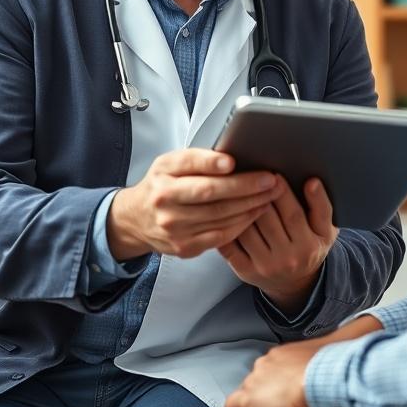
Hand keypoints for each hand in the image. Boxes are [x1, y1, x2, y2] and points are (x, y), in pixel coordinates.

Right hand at [106, 148, 285, 259]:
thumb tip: (229, 160)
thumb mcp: (170, 163)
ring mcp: (174, 227)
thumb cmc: (161, 185)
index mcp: (163, 174)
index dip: (212, 163)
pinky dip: (242, 224)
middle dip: (246, 186)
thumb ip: (197, 160)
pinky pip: (220, 236)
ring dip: (250, 205)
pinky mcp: (184, 247)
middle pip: (210, 193)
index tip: (233, 161)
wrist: (136, 219)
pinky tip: (256, 213)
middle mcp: (165, 201)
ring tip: (270, 194)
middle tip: (270, 179)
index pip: (190, 165)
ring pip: (220, 215)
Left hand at [218, 177, 338, 314]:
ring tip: (235, 188)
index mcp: (308, 246)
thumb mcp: (326, 230)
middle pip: (268, 221)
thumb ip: (322, 206)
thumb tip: (312, 182)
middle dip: (258, 196)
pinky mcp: (245, 271)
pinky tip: (223, 211)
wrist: (296, 285)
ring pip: (247, 231)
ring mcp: (264, 266)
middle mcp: (286, 259)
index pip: (294, 215)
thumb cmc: (310, 247)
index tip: (275, 174)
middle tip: (250, 176)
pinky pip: (231, 246)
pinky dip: (225, 227)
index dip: (283, 194)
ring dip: (239, 208)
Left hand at [226, 315, 382, 406]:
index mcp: (282, 352)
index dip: (278, 380)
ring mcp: (256, 379)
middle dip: (266, 388)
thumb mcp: (332, 348)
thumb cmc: (332, 365)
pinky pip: (233, 405)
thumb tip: (360, 330)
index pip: (272, 366)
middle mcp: (265, 362)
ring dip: (257, 400)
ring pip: (248, 391)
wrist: (324, 376)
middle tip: (282, 400)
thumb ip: (329, 348)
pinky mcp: (250, 398)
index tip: (287, 387)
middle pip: (257, 378)